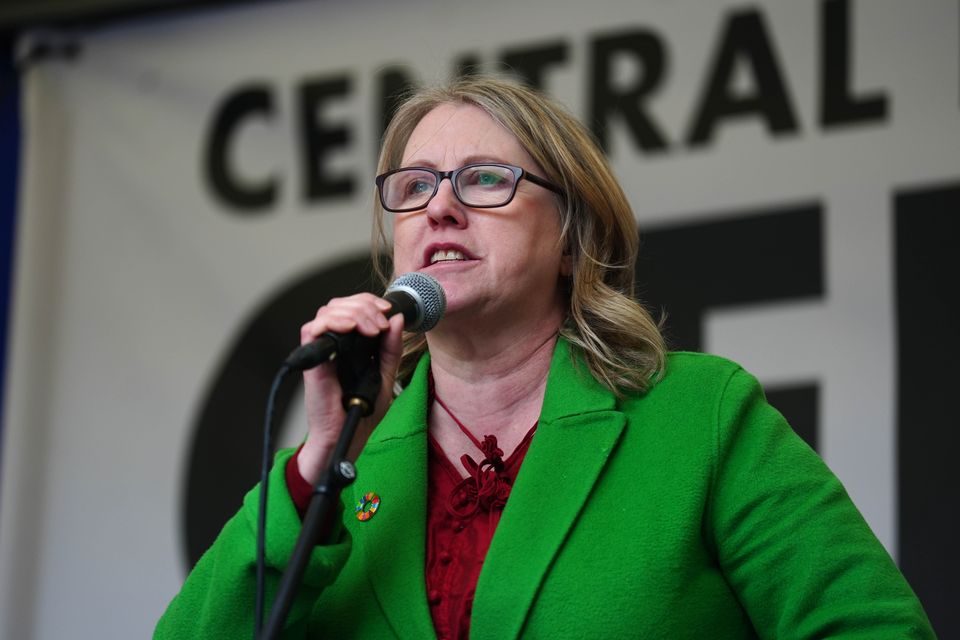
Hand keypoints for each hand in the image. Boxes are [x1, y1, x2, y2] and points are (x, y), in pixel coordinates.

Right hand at [295, 293, 405, 484]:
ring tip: (372, 329)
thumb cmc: (361, 411)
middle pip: (341, 304)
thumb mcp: (385, 375)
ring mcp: (322, 350)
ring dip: (354, 313)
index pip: (353, 307)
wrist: (346, 436)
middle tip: (381, 323)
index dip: (370, 302)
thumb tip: (397, 319)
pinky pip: (312, 329)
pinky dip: (332, 323)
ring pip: (328, 311)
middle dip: (365, 306)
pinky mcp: (312, 361)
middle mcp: (334, 343)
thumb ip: (391, 349)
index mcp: (350, 343)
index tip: (388, 311)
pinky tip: (351, 329)